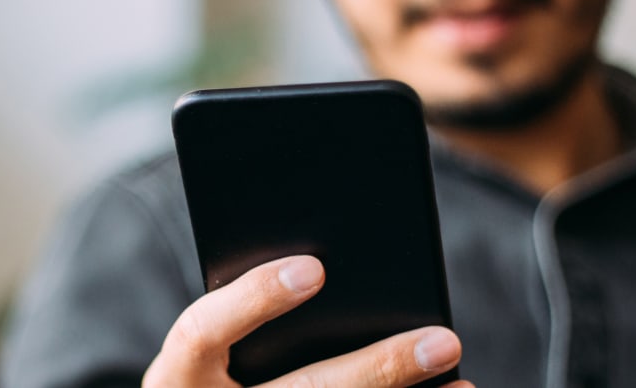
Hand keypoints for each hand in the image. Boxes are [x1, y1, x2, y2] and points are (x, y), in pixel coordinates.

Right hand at [142, 255, 472, 387]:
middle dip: (378, 368)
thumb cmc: (208, 376)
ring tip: (459, 377)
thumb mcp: (209, 349)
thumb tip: (326, 259)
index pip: (203, 333)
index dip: (255, 300)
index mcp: (176, 378)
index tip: (316, 268)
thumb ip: (245, 308)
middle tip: (443, 339)